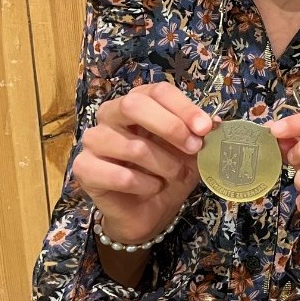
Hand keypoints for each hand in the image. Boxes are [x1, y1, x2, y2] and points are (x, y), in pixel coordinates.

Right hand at [73, 82, 209, 243]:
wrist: (149, 210)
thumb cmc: (168, 171)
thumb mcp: (191, 150)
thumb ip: (200, 132)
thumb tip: (215, 122)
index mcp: (137, 102)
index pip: (157, 91)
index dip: (183, 107)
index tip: (206, 128)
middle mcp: (110, 115)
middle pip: (133, 105)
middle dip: (170, 127)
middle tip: (194, 147)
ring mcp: (93, 141)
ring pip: (133, 146)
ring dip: (165, 165)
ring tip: (175, 175)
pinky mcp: (84, 169)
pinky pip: (121, 176)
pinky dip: (147, 185)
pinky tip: (153, 188)